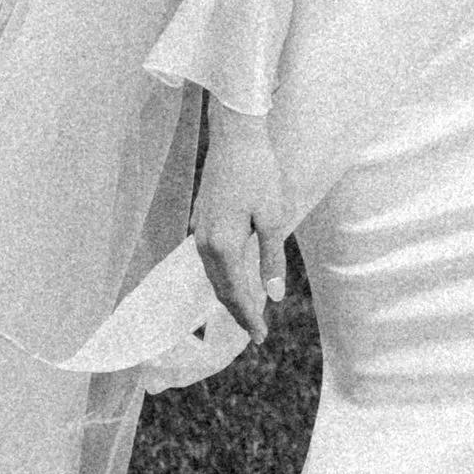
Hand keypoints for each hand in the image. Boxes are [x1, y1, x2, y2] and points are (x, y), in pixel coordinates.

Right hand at [194, 100, 288, 341]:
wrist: (235, 136)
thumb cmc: (259, 174)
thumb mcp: (272, 218)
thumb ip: (271, 259)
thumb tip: (273, 295)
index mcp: (223, 245)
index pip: (235, 293)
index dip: (249, 318)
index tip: (261, 337)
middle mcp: (205, 242)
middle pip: (220, 288)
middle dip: (239, 312)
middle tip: (257, 332)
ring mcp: (199, 230)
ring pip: (213, 274)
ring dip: (230, 294)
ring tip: (249, 311)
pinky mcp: (201, 219)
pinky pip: (210, 259)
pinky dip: (223, 275)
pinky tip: (236, 277)